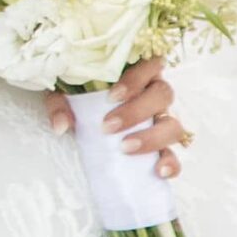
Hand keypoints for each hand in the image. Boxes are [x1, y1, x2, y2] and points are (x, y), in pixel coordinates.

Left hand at [45, 56, 184, 181]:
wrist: (81, 118)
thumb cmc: (79, 96)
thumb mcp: (64, 94)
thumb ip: (61, 104)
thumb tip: (61, 126)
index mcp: (138, 72)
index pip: (150, 65)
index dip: (135, 80)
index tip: (111, 97)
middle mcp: (155, 93)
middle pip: (163, 95)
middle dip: (136, 112)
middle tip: (108, 127)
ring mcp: (162, 120)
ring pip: (173, 125)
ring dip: (152, 138)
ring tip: (125, 148)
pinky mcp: (163, 146)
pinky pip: (175, 155)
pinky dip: (172, 163)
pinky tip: (159, 171)